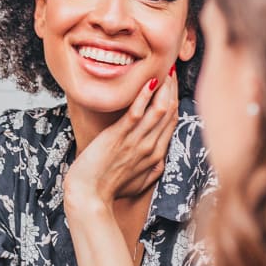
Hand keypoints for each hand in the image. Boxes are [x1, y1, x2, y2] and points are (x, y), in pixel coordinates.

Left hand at [64, 71, 177, 210]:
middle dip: (173, 87)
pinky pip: (136, 114)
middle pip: (170, 111)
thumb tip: (158, 163)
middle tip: (173, 67)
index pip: (172, 121)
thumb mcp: (136, 183)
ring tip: (165, 68)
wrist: (89, 198)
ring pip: (159, 110)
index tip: (174, 82)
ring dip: (163, 87)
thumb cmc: (107, 190)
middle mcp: (150, 147)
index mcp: (156, 155)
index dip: (175, 99)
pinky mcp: (118, 138)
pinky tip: (147, 82)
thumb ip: (150, 171)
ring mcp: (135, 142)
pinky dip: (142, 97)